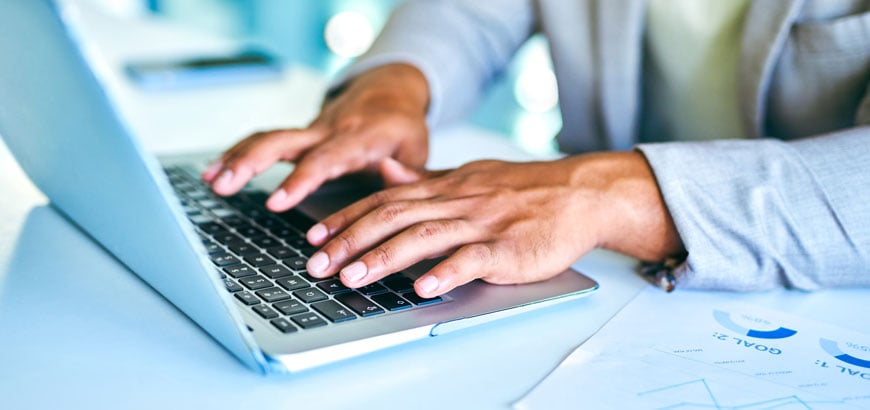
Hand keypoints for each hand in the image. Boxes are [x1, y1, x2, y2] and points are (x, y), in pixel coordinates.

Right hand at [201, 63, 430, 211]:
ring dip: (236, 158)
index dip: (300, 180)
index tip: (275, 202)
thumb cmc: (404, 128)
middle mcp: (329, 130)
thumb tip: (391, 178)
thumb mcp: (418, 149)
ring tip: (211, 181)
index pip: (325, 160)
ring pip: (268, 138)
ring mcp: (311, 129)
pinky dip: (238, 153)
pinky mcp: (300, 133)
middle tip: (223, 186)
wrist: (389, 91)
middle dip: (251, 163)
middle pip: (283, 141)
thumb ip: (408, 173)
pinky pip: (265, 139)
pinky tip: (215, 171)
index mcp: (359, 138)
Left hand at [303, 152, 684, 297]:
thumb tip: (385, 171)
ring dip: (385, 257)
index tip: (314, 237)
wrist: (580, 193)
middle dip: (351, 240)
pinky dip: (446, 272)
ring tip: (354, 277)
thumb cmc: (524, 190)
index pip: (384, 200)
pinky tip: (422, 287)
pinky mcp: (508, 247)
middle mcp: (457, 201)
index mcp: (445, 187)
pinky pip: (472, 258)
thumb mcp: (469, 175)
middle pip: (394, 217)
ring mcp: (482, 223)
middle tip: (317, 265)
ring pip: (425, 236)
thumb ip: (425, 177)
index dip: (346, 218)